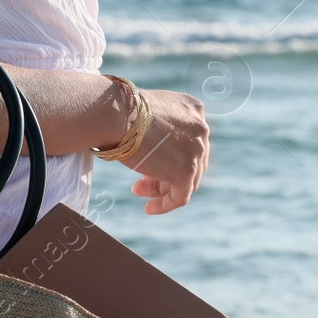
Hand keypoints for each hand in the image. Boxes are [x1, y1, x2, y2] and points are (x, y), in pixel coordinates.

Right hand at [122, 88, 208, 213]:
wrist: (117, 112)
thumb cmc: (120, 109)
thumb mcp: (148, 111)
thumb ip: (158, 125)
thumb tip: (148, 144)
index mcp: (194, 110)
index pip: (189, 141)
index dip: (171, 155)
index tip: (150, 162)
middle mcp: (201, 129)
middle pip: (190, 161)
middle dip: (166, 173)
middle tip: (142, 180)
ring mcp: (196, 150)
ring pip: (187, 180)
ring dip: (162, 188)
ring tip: (138, 191)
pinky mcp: (186, 171)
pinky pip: (180, 196)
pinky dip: (166, 204)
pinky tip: (149, 208)